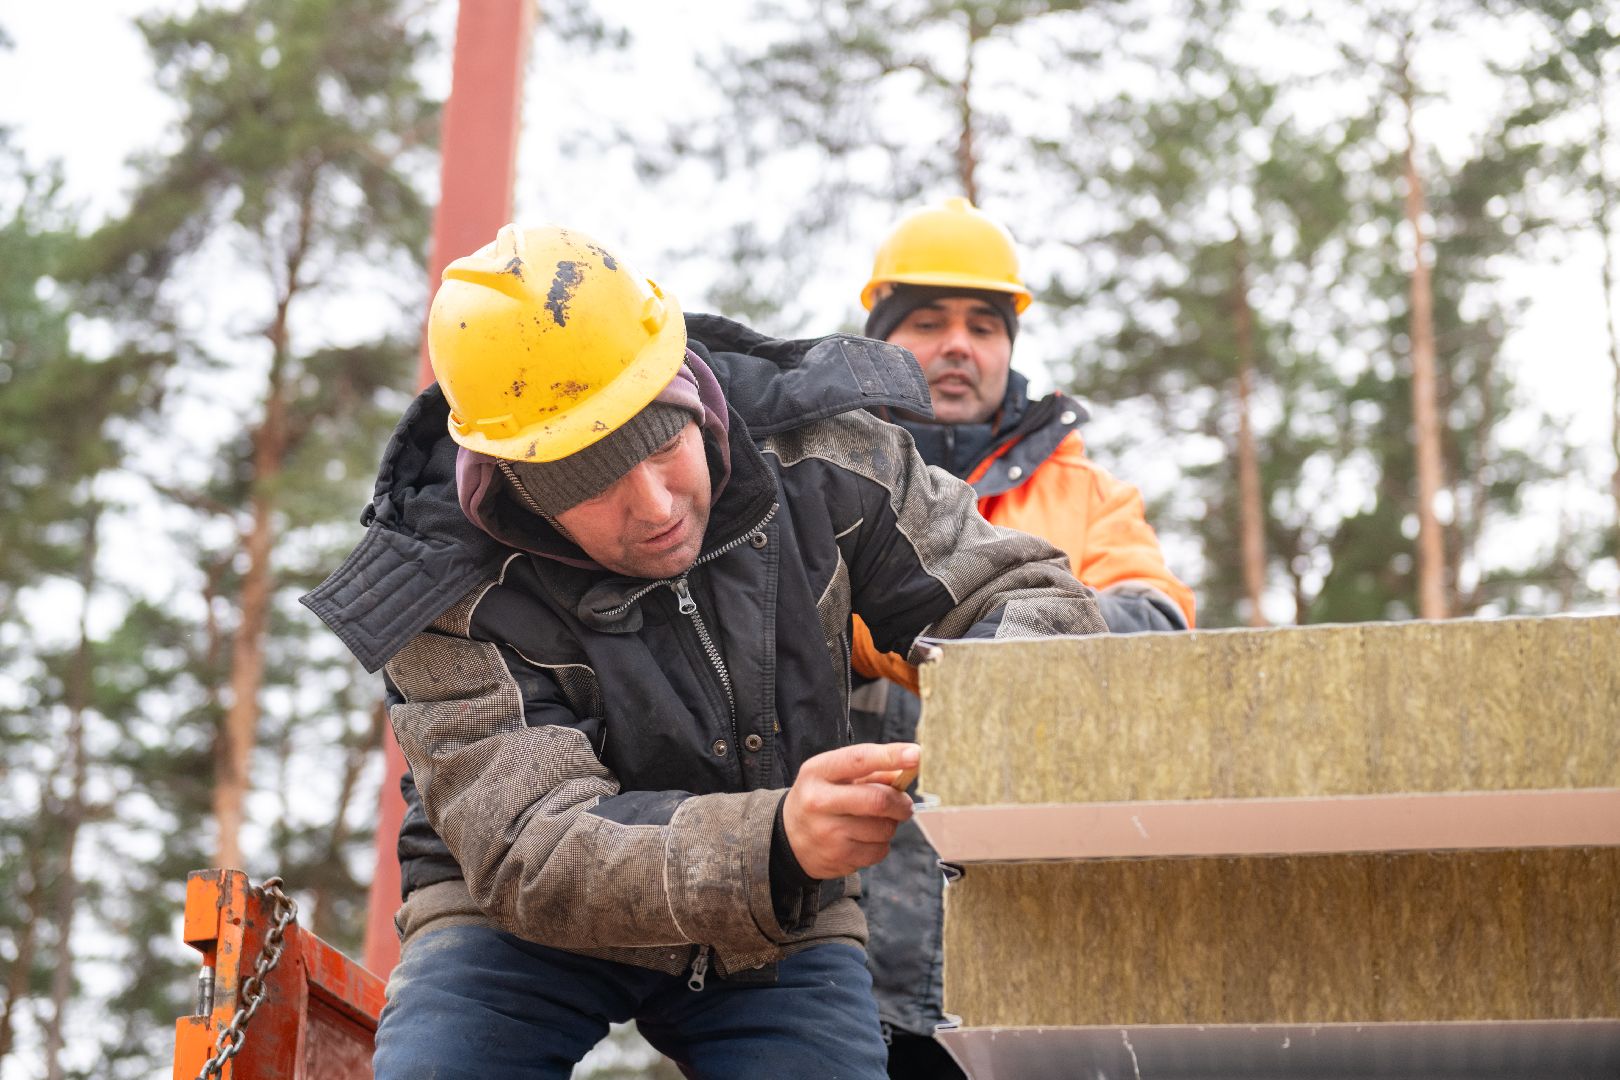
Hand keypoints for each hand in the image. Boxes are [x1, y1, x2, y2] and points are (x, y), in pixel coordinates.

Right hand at [782, 743, 919, 879]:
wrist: (788, 838)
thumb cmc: (820, 798)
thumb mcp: (834, 775)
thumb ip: (871, 770)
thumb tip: (909, 768)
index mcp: (818, 772)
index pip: (859, 759)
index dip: (891, 756)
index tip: (915, 755)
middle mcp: (819, 801)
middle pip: (878, 800)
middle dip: (901, 803)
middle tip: (905, 805)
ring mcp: (827, 833)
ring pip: (883, 828)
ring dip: (890, 825)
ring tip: (876, 822)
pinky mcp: (837, 858)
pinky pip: (879, 851)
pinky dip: (881, 844)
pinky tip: (866, 839)